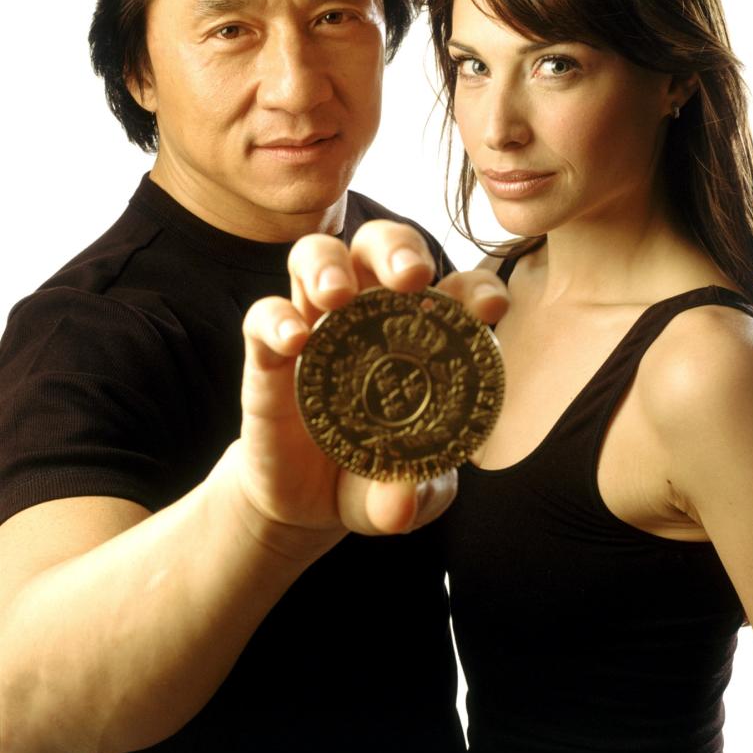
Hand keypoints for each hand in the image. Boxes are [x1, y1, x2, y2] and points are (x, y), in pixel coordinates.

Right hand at [233, 221, 508, 555]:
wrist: (304, 504)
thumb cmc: (372, 479)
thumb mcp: (403, 497)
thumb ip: (412, 496)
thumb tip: (401, 503)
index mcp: (422, 338)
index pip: (456, 293)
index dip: (476, 291)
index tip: (488, 310)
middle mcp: (370, 317)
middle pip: (381, 247)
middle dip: (398, 249)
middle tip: (410, 278)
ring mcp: (318, 327)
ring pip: (318, 257)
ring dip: (330, 264)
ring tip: (339, 295)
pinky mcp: (269, 354)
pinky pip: (264, 316)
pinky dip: (276, 319)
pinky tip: (294, 340)